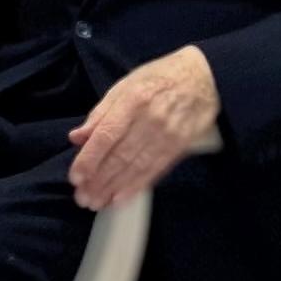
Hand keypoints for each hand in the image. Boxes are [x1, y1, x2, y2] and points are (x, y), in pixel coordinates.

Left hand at [66, 48, 217, 211]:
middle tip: (82, 198)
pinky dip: (137, 186)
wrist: (204, 78)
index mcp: (133, 99)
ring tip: (97, 202)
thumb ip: (100, 112)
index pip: (107, 134)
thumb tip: (77, 137)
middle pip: (120, 155)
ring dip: (114, 188)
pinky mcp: (180, 146)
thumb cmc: (159, 78)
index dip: (90, 158)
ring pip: (136, 167)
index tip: (75, 177)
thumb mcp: (126, 84)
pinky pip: (155, 170)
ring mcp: (168, 134)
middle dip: (99, 180)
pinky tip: (121, 198)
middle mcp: (150, 119)